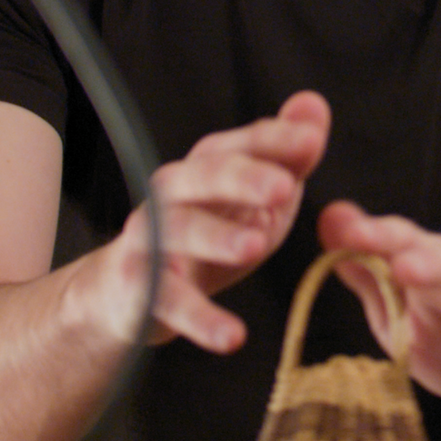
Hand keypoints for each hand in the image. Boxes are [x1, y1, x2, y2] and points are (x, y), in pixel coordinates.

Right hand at [81, 92, 327, 354]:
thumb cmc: (205, 235)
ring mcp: (150, 240)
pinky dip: (200, 319)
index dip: (272, 141)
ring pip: (179, 231)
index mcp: (204, 168)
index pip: (238, 145)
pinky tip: (232, 337)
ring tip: (255, 245)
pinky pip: (169, 302)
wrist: (126, 292)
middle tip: (284, 188)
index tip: (311, 142)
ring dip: (217, 237)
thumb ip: (286, 155)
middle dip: (243, 178)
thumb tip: (313, 104)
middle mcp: (172, 194)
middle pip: (202, 176)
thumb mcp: (254, 199)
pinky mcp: (138, 289)